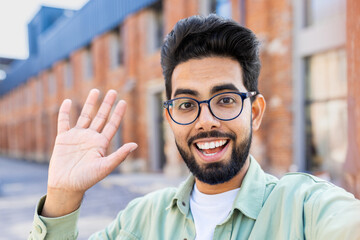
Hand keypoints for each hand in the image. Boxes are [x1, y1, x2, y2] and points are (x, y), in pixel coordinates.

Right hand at [42, 89, 136, 216]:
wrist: (66, 186)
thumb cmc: (87, 179)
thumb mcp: (105, 167)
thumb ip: (119, 155)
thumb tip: (135, 145)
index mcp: (101, 143)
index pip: (112, 125)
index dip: (118, 114)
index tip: (123, 102)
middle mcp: (90, 138)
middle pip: (101, 117)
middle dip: (107, 104)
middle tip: (113, 91)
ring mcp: (77, 137)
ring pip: (84, 116)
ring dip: (90, 103)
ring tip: (95, 91)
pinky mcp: (63, 138)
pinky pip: (64, 122)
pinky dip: (65, 112)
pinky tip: (68, 101)